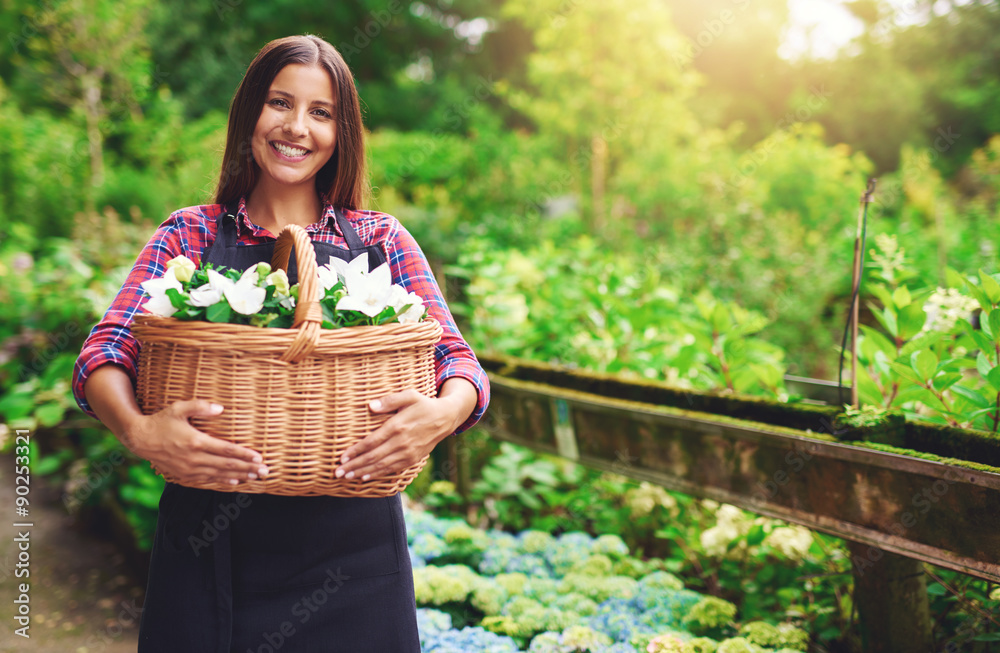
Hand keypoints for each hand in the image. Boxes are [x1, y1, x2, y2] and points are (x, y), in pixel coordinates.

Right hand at [124, 399, 267, 486]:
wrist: (139, 439)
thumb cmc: (161, 420)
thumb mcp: (178, 408)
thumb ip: (200, 406)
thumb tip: (221, 408)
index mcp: (196, 442)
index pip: (226, 450)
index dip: (244, 454)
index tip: (259, 457)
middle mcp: (194, 458)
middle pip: (227, 465)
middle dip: (248, 468)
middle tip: (265, 471)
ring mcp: (189, 469)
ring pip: (219, 475)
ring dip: (239, 476)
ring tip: (256, 478)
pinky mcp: (184, 475)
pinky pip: (207, 480)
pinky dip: (223, 481)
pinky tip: (235, 482)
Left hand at [335, 378, 476, 481]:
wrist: (445, 418)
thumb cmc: (424, 404)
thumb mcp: (409, 395)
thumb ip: (390, 400)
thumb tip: (371, 405)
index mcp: (398, 426)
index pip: (372, 442)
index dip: (356, 451)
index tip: (342, 457)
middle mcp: (402, 442)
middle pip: (373, 457)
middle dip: (354, 466)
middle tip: (338, 472)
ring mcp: (408, 453)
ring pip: (381, 466)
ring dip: (363, 472)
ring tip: (347, 477)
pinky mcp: (413, 459)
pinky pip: (392, 469)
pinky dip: (378, 474)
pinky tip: (365, 477)